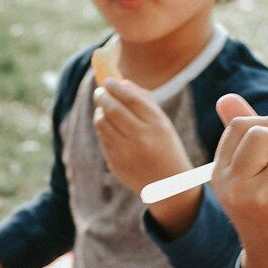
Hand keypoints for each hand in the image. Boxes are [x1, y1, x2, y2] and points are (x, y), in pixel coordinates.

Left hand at [93, 78, 191, 193]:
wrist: (168, 187)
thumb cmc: (166, 148)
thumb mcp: (163, 124)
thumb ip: (145, 101)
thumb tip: (122, 83)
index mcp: (157, 125)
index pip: (131, 99)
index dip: (116, 87)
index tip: (108, 81)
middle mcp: (142, 138)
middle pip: (113, 109)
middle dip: (102, 96)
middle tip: (99, 91)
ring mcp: (127, 153)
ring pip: (103, 124)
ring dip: (99, 112)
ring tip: (102, 108)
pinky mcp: (116, 164)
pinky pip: (103, 139)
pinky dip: (102, 129)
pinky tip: (107, 125)